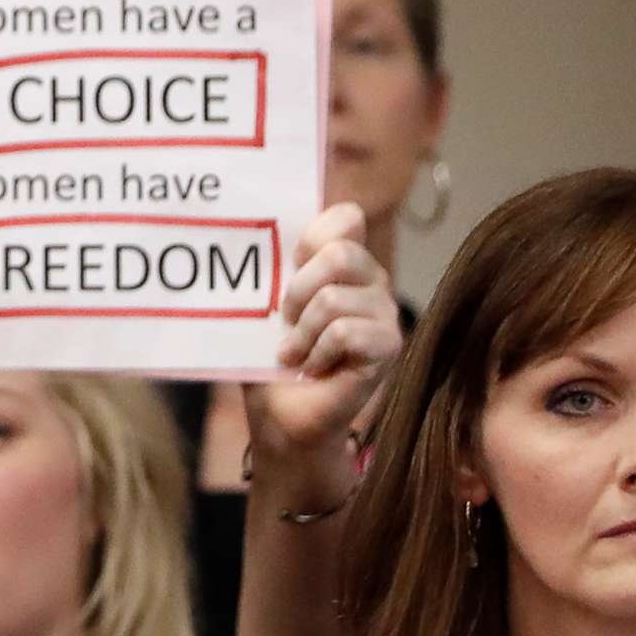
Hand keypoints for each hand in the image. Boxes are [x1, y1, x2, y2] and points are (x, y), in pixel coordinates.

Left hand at [243, 202, 402, 463]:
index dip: (313, 237)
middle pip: (340, 252)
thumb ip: (272, 271)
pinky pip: (344, 331)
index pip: (345, 217)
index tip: (289, 268)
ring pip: (333, 298)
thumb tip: (246, 236)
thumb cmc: (270, 362)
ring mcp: (384, 312)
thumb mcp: (263, 309)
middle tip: (284, 322)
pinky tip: (313, 370)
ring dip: (300, 333)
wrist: (282, 418)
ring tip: (294, 355)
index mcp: (343, 263)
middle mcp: (370, 280)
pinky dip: (316, 354)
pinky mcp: (389, 345)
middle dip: (297, 291)